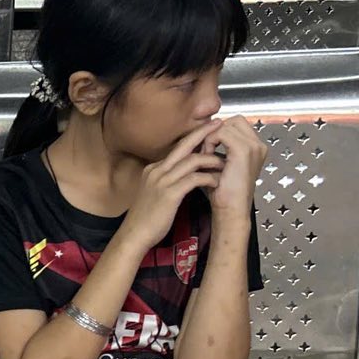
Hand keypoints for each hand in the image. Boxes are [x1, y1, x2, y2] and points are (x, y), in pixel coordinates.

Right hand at [119, 121, 226, 248]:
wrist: (134, 234)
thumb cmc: (146, 218)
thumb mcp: (153, 192)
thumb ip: (166, 181)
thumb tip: (183, 176)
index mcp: (153, 170)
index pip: (177, 149)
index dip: (194, 139)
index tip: (207, 130)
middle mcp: (157, 171)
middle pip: (184, 146)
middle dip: (203, 133)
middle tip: (218, 124)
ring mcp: (162, 181)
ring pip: (192, 161)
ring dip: (211, 160)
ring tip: (224, 163)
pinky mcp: (170, 193)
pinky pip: (194, 179)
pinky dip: (208, 178)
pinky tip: (216, 182)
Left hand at [205, 115, 267, 212]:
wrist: (230, 209)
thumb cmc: (223, 192)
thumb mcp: (221, 164)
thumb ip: (218, 146)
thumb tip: (203, 132)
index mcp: (256, 147)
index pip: (236, 123)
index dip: (219, 131)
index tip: (208, 147)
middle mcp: (258, 145)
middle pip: (233, 120)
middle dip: (216, 131)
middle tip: (206, 150)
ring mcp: (254, 146)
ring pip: (226, 125)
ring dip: (210, 138)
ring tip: (206, 156)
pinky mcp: (244, 151)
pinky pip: (222, 133)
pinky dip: (210, 142)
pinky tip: (206, 157)